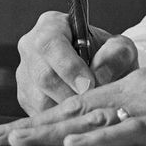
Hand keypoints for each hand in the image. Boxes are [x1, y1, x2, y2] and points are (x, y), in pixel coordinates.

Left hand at [0, 62, 145, 145]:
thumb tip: (120, 131)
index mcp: (137, 87)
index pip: (79, 103)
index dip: (42, 118)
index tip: (11, 133)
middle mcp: (137, 91)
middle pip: (72, 108)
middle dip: (29, 126)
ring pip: (90, 118)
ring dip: (48, 131)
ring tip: (15, 143)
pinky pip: (126, 131)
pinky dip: (97, 138)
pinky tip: (72, 144)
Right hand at [14, 10, 138, 113]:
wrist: (100, 70)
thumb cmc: (108, 55)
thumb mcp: (120, 48)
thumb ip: (116, 55)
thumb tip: (99, 76)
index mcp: (51, 25)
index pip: (51, 44)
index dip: (69, 66)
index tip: (90, 84)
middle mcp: (30, 47)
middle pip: (43, 75)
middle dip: (70, 93)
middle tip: (92, 105)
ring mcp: (24, 73)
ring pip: (39, 99)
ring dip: (66, 110)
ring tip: (89, 112)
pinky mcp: (25, 97)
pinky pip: (38, 114)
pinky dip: (60, 120)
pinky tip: (79, 119)